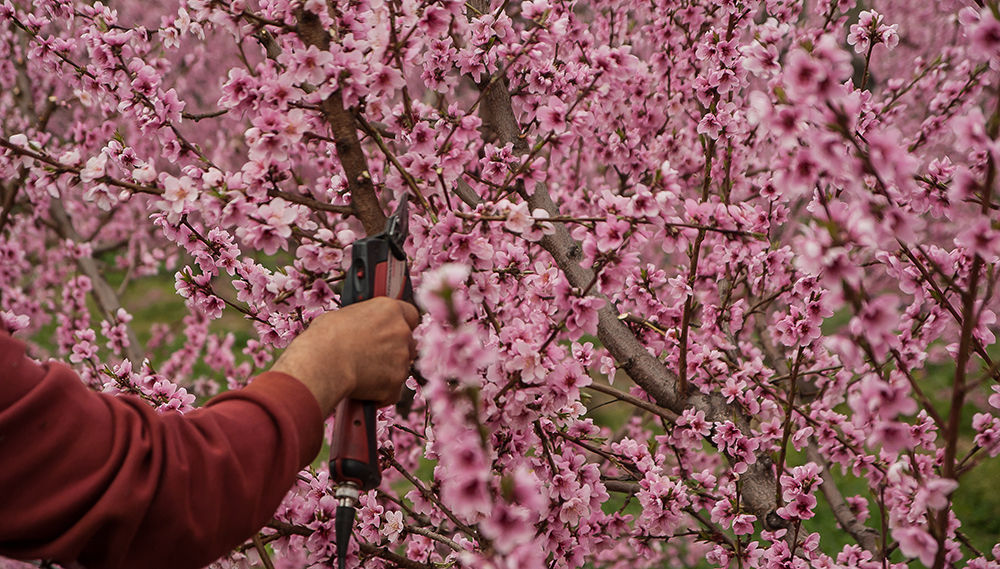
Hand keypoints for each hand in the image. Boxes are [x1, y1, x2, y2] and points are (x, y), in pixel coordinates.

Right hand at [271, 297, 419, 415]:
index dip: (402, 325)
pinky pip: (392, 390)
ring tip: (362, 374)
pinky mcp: (396, 382)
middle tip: (374, 357)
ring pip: (401, 367)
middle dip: (395, 351)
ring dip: (388, 372)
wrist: (321, 363)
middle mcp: (401, 332)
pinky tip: (363, 389)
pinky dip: (381, 393)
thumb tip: (359, 328)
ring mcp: (401, 358)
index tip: (393, 332)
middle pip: (408, 343)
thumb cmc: (325, 338)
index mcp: (389, 310)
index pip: (411, 315)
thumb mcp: (343, 316)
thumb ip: (364, 321)